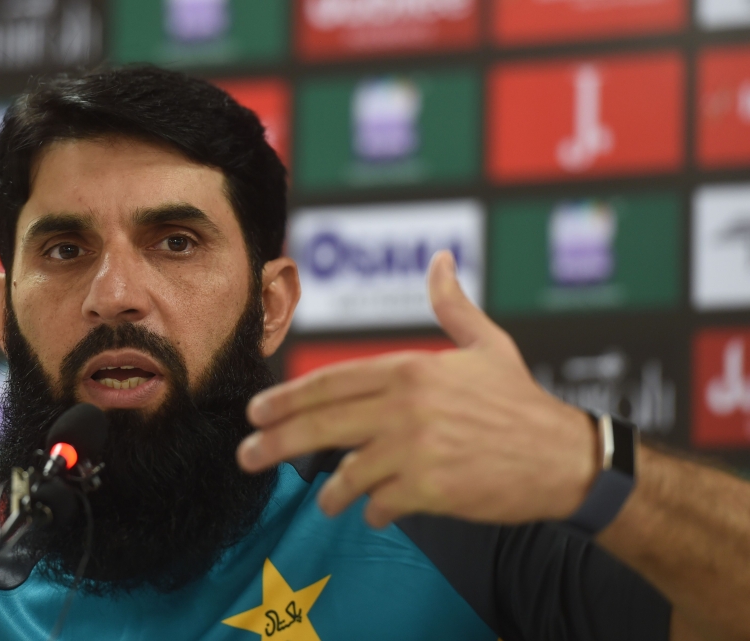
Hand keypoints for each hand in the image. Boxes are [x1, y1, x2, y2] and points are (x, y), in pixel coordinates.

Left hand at [238, 251, 597, 527]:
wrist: (565, 457)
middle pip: (321, 425)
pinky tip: (375, 513)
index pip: (330, 383)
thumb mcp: (488, 344)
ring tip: (324, 501)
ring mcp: (415, 450)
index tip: (257, 411)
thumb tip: (440, 259)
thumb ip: (452, 305)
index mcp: (411, 369)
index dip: (287, 399)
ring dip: (329, 491)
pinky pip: (379, 504)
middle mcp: (405, 408)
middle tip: (246, 455)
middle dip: (275, 442)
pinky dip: (373, 511)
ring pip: (346, 473)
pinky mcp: (429, 489)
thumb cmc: (521, 401)